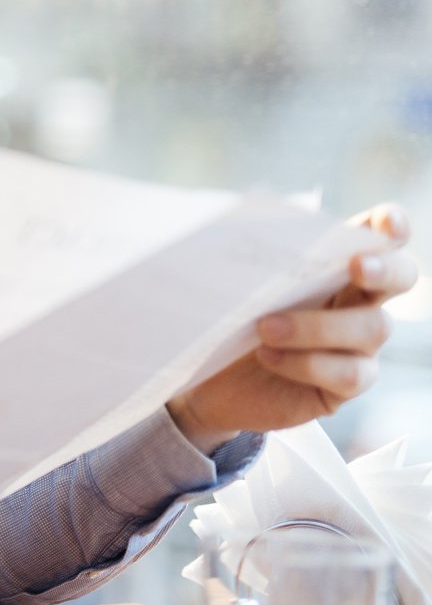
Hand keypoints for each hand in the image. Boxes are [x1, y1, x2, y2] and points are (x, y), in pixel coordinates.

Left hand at [167, 203, 418, 451]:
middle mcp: (357, 300)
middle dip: (385, 268)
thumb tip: (244, 225)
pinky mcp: (346, 383)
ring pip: (372, 327)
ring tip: (265, 328)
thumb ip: (253, 256)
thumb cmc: (224, 319)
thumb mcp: (233, 282)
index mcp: (332, 265)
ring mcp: (358, 344)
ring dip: (318, 326)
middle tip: (357, 266)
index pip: (378, 238)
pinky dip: (306, 363)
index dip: (392, 227)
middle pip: (400, 277)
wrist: (205, 379)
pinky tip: (268, 356)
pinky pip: (349, 374)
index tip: (387, 221)